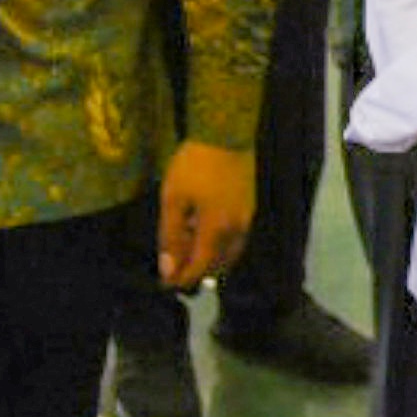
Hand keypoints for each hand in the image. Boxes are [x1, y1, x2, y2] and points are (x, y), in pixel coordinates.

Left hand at [155, 140, 254, 291]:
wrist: (226, 132)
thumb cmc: (194, 165)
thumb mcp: (173, 200)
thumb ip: (171, 237)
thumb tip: (168, 269)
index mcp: (216, 232)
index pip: (199, 268)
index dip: (182, 279)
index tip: (165, 284)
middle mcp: (236, 232)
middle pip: (217, 265)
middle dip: (196, 271)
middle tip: (175, 267)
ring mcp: (247, 219)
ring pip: (229, 253)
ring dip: (209, 259)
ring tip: (188, 249)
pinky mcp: (250, 207)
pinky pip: (236, 238)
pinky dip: (220, 244)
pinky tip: (205, 232)